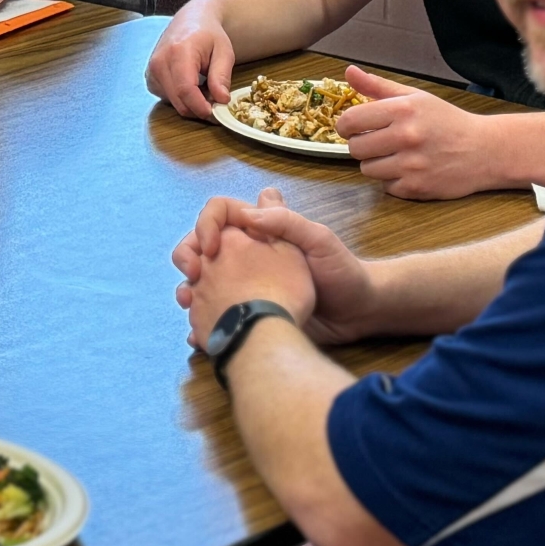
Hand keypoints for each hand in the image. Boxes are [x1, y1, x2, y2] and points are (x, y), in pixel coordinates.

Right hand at [146, 1, 235, 118]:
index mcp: (178, 52)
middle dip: (199, 108)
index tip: (216, 113)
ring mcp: (152, 71)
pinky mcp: (150, 79)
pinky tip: (192, 86)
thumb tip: (221, 100)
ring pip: (174, 103)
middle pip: (179, 101)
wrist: (190, 21)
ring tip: (205, 87)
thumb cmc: (208, 35)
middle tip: (217, 100)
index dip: (200, 106)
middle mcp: (159, 62)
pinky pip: (167, 99)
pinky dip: (182, 99)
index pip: (185, 89)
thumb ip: (222, 76)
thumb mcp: (224, 51)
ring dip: (191, 104)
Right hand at [173, 189, 377, 345]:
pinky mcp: (248, 311)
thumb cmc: (343, 272)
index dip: (206, 224)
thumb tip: (247, 213)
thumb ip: (287, 222)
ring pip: (202, 280)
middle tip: (193, 278)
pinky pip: (216, 313)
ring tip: (189, 306)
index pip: (219, 213)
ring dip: (188, 289)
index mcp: (260, 229)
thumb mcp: (320, 240)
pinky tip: (198, 333)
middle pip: (201, 244)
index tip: (212, 248)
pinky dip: (202, 322)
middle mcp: (246, 253)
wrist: (358, 316)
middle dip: (187, 257)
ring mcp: (244, 283)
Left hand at [336, 66, 501, 200]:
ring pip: (367, 169)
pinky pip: (386, 187)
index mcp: (403, 110)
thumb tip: (349, 72)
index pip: (350, 121)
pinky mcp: (417, 188)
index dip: (345, 125)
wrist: (485, 150)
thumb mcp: (415, 98)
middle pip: (355, 148)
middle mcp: (406, 137)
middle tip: (379, 141)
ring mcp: (411, 165)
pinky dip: (393, 180)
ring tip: (396, 155)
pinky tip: (409, 170)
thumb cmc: (447, 121)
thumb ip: (378, 87)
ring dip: (377, 163)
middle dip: (362, 144)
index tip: (352, 128)